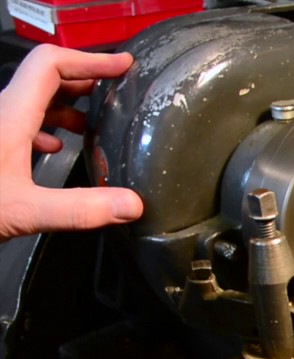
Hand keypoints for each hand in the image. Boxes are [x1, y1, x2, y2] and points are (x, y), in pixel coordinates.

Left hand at [0, 45, 142, 240]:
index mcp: (9, 117)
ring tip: (91, 122)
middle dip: (83, 81)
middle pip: (43, 78)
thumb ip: (81, 209)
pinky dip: (44, 126)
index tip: (121, 65)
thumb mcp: (25, 212)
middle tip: (115, 92)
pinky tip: (52, 149)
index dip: (90, 60)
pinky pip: (17, 121)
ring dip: (64, 104)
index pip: (51, 65)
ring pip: (30, 100)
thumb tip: (131, 204)